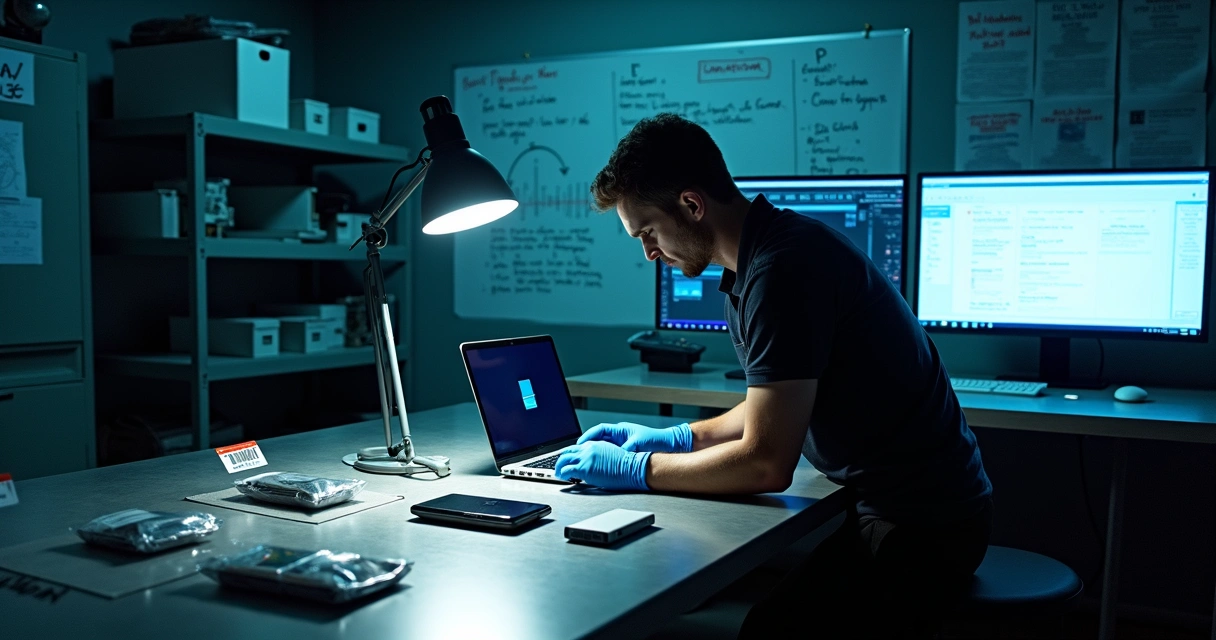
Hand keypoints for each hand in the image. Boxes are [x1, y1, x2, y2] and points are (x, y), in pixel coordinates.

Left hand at [554, 441, 650, 490]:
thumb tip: (593, 464)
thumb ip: (598, 456)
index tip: (567, 459)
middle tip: (559, 466)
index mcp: (595, 444)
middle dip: (561, 459)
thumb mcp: (610, 454)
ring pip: (563, 459)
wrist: (633, 468)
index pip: (576, 447)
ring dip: (559, 467)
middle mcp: (588, 448)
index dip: (569, 454)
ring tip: (558, 473)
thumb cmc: (627, 465)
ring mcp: (585, 458)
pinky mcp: (584, 468)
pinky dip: (562, 474)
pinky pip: (567, 470)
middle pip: (567, 451)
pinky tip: (562, 477)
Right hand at [577, 422, 692, 452]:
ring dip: (595, 454)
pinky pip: (611, 455)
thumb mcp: (639, 443)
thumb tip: (618, 455)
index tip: (580, 443)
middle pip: (599, 439)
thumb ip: (627, 448)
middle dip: (588, 446)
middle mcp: (620, 436)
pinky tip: (601, 466)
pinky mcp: (626, 453)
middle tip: (579, 454)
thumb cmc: (656, 440)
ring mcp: (622, 444)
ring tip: (587, 461)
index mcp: (621, 430)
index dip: (588, 436)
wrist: (669, 445)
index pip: (599, 430)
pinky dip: (604, 460)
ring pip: (604, 448)